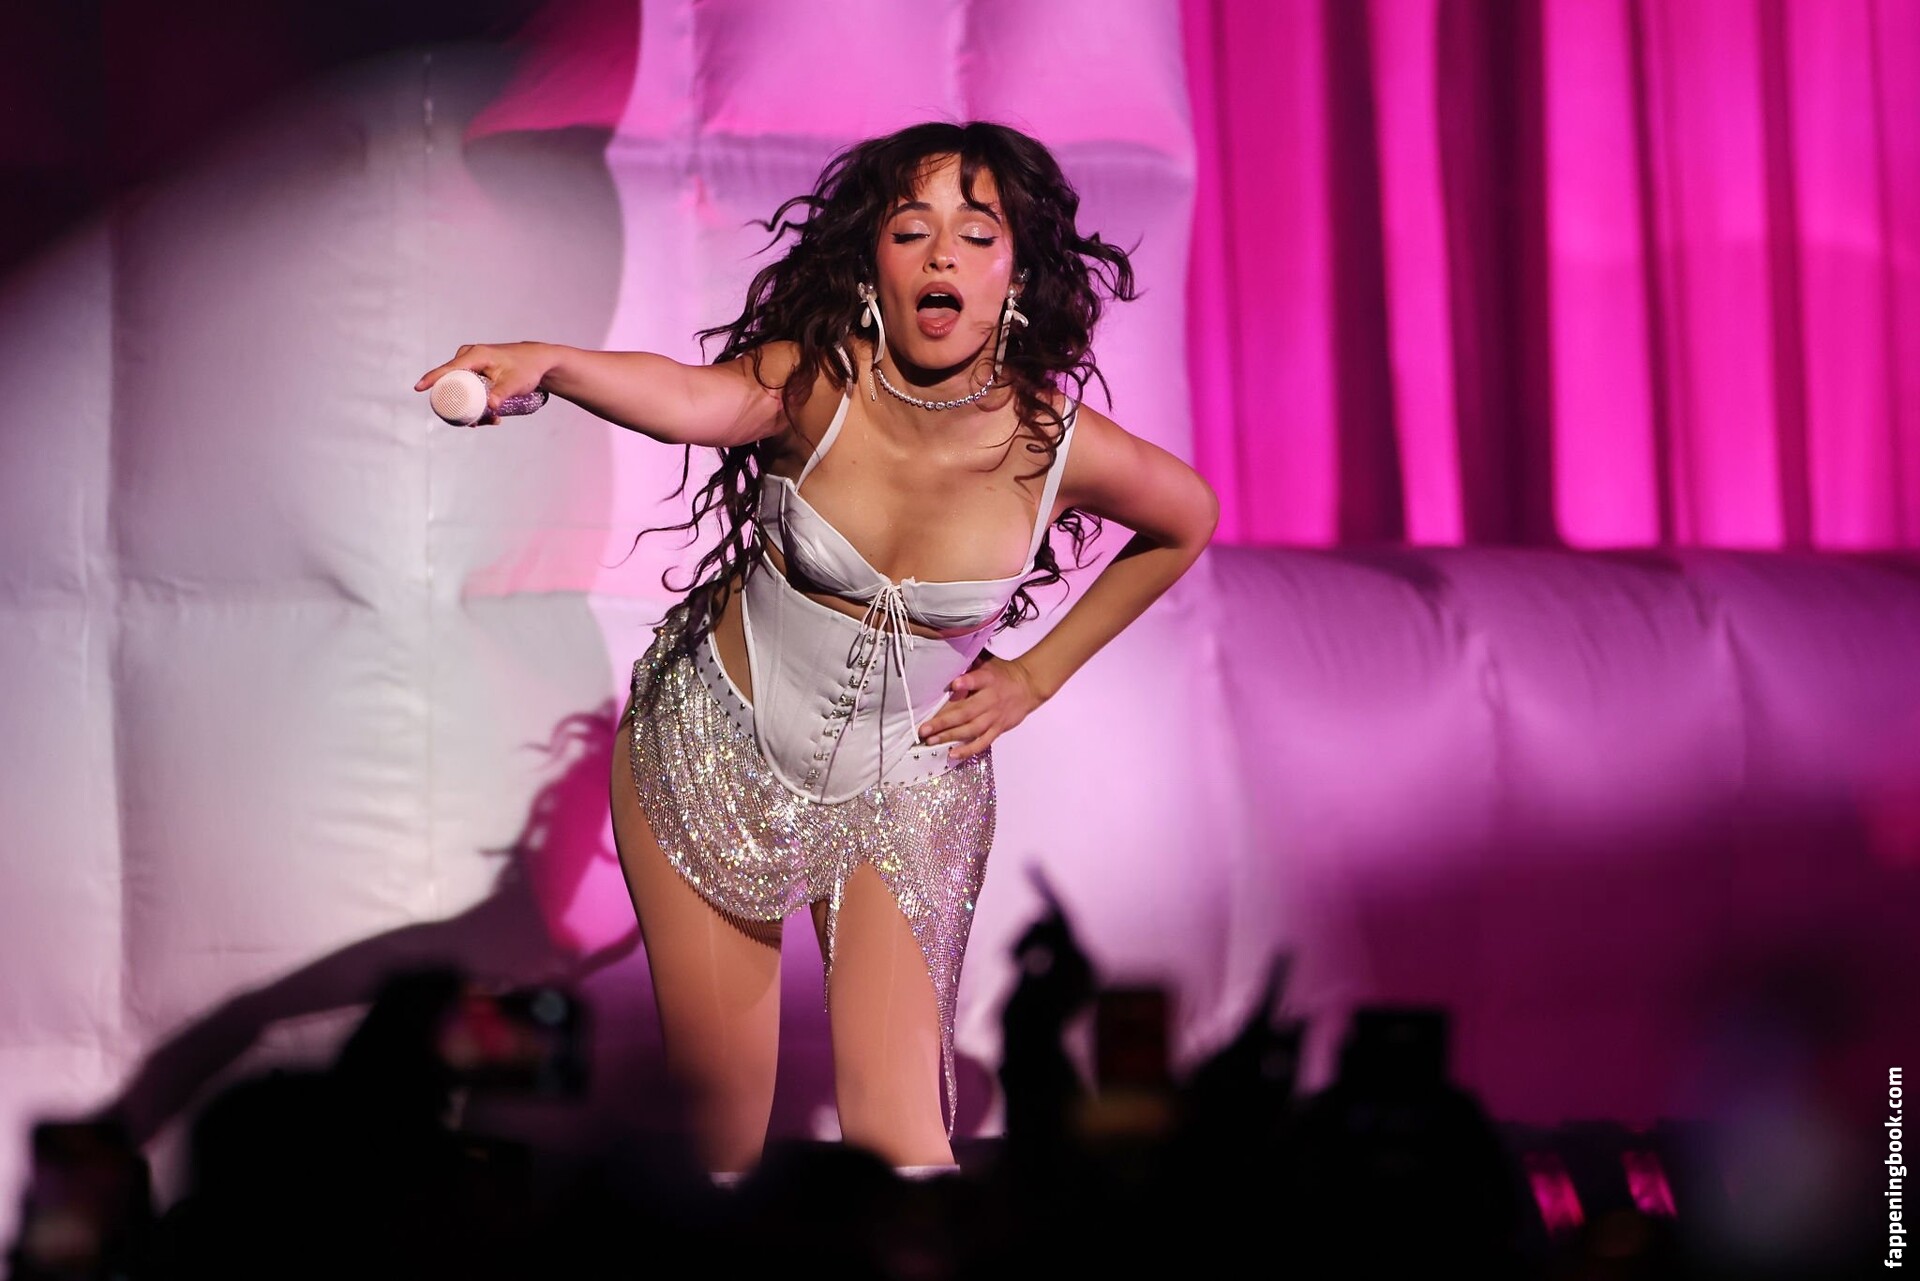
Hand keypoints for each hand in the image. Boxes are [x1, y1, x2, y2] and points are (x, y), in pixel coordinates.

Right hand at [412, 342, 554, 424]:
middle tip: (477, 423)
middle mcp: (469, 356)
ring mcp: (471, 362)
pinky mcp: (475, 369)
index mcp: (475, 355)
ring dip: (469, 407)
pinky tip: (490, 416)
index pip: (448, 368)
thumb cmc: (527, 368)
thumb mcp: (515, 383)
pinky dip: (474, 402)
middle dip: (459, 405)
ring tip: (492, 421)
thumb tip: (490, 406)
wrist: (538, 361)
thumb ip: (502, 393)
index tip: (418, 388)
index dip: (432, 379)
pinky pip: (467, 387)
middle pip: (452, 382)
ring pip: (460, 387)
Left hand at [916, 651, 1045, 760]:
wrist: (1029, 686)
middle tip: (924, 729)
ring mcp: (994, 717)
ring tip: (931, 741)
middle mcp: (991, 699)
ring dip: (950, 736)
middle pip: (966, 711)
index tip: (953, 685)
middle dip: (944, 721)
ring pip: (971, 729)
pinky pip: (982, 742)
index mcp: (988, 679)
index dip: (966, 682)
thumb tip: (945, 654)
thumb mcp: (988, 661)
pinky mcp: (998, 729)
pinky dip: (968, 750)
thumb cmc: (1002, 672)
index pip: (977, 679)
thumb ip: (969, 662)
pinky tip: (952, 754)